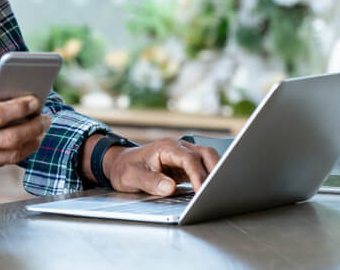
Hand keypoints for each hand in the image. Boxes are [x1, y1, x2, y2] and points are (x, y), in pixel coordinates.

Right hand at [0, 89, 49, 190]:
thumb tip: (2, 99)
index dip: (21, 108)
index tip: (34, 100)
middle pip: (11, 138)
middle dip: (34, 127)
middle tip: (45, 118)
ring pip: (10, 155)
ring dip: (30, 142)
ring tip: (40, 130)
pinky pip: (0, 163)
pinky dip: (16, 152)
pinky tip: (24, 142)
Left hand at [102, 138, 219, 195]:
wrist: (120, 163)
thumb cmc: (124, 168)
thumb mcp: (132, 176)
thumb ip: (151, 181)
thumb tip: (170, 187)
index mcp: (166, 147)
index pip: (189, 159)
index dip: (198, 175)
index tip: (202, 191)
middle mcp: (178, 148)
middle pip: (205, 154)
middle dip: (215, 170)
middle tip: (219, 190)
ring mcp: (183, 155)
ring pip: (207, 158)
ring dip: (215, 172)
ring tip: (219, 190)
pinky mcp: (184, 165)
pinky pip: (202, 168)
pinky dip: (209, 177)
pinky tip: (211, 190)